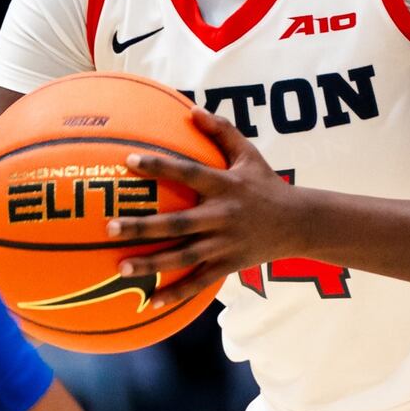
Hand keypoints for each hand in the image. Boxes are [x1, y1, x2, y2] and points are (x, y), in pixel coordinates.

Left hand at [108, 108, 300, 312]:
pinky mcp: (229, 266)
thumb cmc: (267, 184)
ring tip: (121, 268)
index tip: (129, 160)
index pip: (188, 173)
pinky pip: (199, 282)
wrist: (299, 223)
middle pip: (177, 223)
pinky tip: (150, 302)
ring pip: (183, 256)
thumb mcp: (249, 154)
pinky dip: (176, 293)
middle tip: (110, 227)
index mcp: (225, 186)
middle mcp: (222, 216)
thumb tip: (192, 109)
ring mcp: (224, 244)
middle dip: (143, 227)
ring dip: (151, 265)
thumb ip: (222, 131)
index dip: (160, 166)